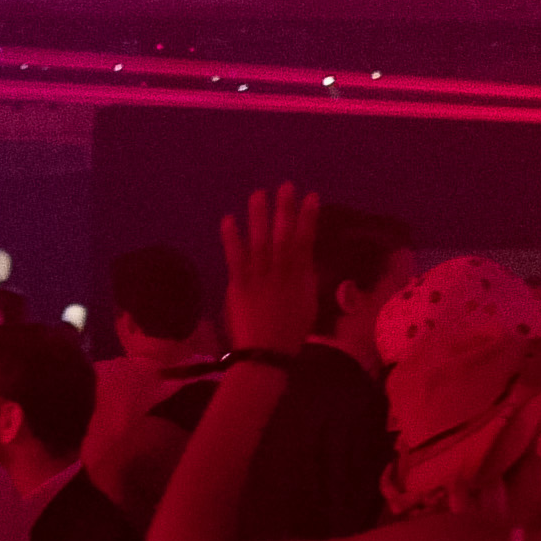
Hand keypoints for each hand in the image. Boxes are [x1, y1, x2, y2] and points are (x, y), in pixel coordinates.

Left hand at [216, 186, 323, 357]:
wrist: (267, 355)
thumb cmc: (290, 332)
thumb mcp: (307, 303)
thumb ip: (305, 278)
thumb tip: (305, 257)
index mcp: (301, 278)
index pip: (305, 241)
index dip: (308, 218)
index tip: (311, 196)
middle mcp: (281, 274)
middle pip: (283, 236)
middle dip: (285, 210)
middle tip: (286, 186)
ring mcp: (259, 278)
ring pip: (260, 242)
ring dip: (259, 217)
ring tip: (259, 194)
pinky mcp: (240, 286)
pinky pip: (235, 258)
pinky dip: (231, 239)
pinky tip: (228, 219)